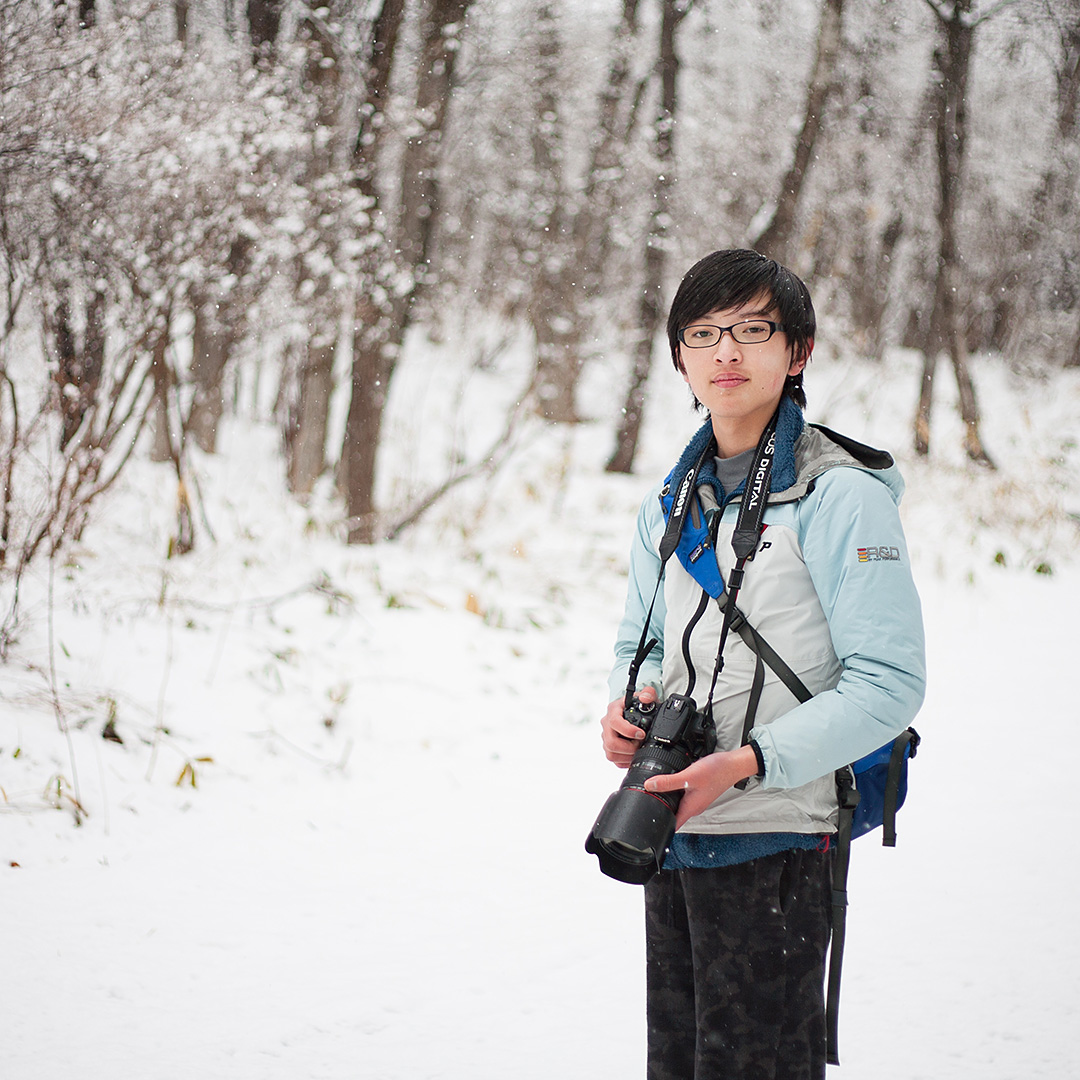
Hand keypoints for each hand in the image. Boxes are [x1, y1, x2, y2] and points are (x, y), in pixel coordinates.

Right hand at [600, 685, 657, 767]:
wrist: (634, 713)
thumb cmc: (638, 705)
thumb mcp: (646, 696)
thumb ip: (648, 693)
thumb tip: (645, 698)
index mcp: (613, 711)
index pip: (614, 722)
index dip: (628, 730)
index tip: (641, 734)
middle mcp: (606, 725)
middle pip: (611, 742)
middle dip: (629, 747)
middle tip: (640, 744)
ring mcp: (606, 738)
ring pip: (611, 754)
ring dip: (627, 755)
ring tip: (638, 749)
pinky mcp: (609, 748)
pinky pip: (614, 760)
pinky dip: (626, 761)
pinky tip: (634, 754)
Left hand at [644, 745, 758, 829]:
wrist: (733, 764)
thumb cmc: (717, 772)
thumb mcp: (689, 776)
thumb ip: (669, 782)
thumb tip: (650, 785)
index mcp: (691, 808)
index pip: (673, 824)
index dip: (660, 826)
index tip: (647, 823)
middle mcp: (694, 806)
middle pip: (673, 814)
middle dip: (660, 810)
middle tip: (646, 802)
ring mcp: (697, 799)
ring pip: (677, 804)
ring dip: (667, 799)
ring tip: (654, 791)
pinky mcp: (698, 791)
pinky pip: (683, 795)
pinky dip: (675, 791)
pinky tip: (670, 781)